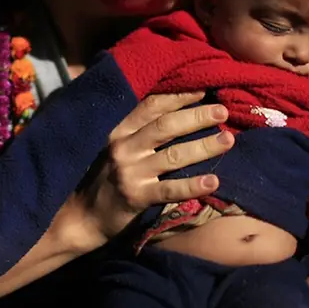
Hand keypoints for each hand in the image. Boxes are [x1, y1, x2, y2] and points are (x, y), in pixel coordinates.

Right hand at [76, 92, 233, 241]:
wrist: (80, 218)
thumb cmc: (101, 179)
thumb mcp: (113, 147)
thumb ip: (136, 132)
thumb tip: (173, 114)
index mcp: (118, 130)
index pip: (151, 106)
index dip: (179, 96)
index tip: (204, 89)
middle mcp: (123, 147)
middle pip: (166, 126)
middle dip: (197, 116)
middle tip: (222, 111)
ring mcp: (130, 172)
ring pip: (173, 155)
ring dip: (203, 146)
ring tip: (228, 140)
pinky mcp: (136, 197)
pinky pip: (170, 189)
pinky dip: (192, 185)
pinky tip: (213, 182)